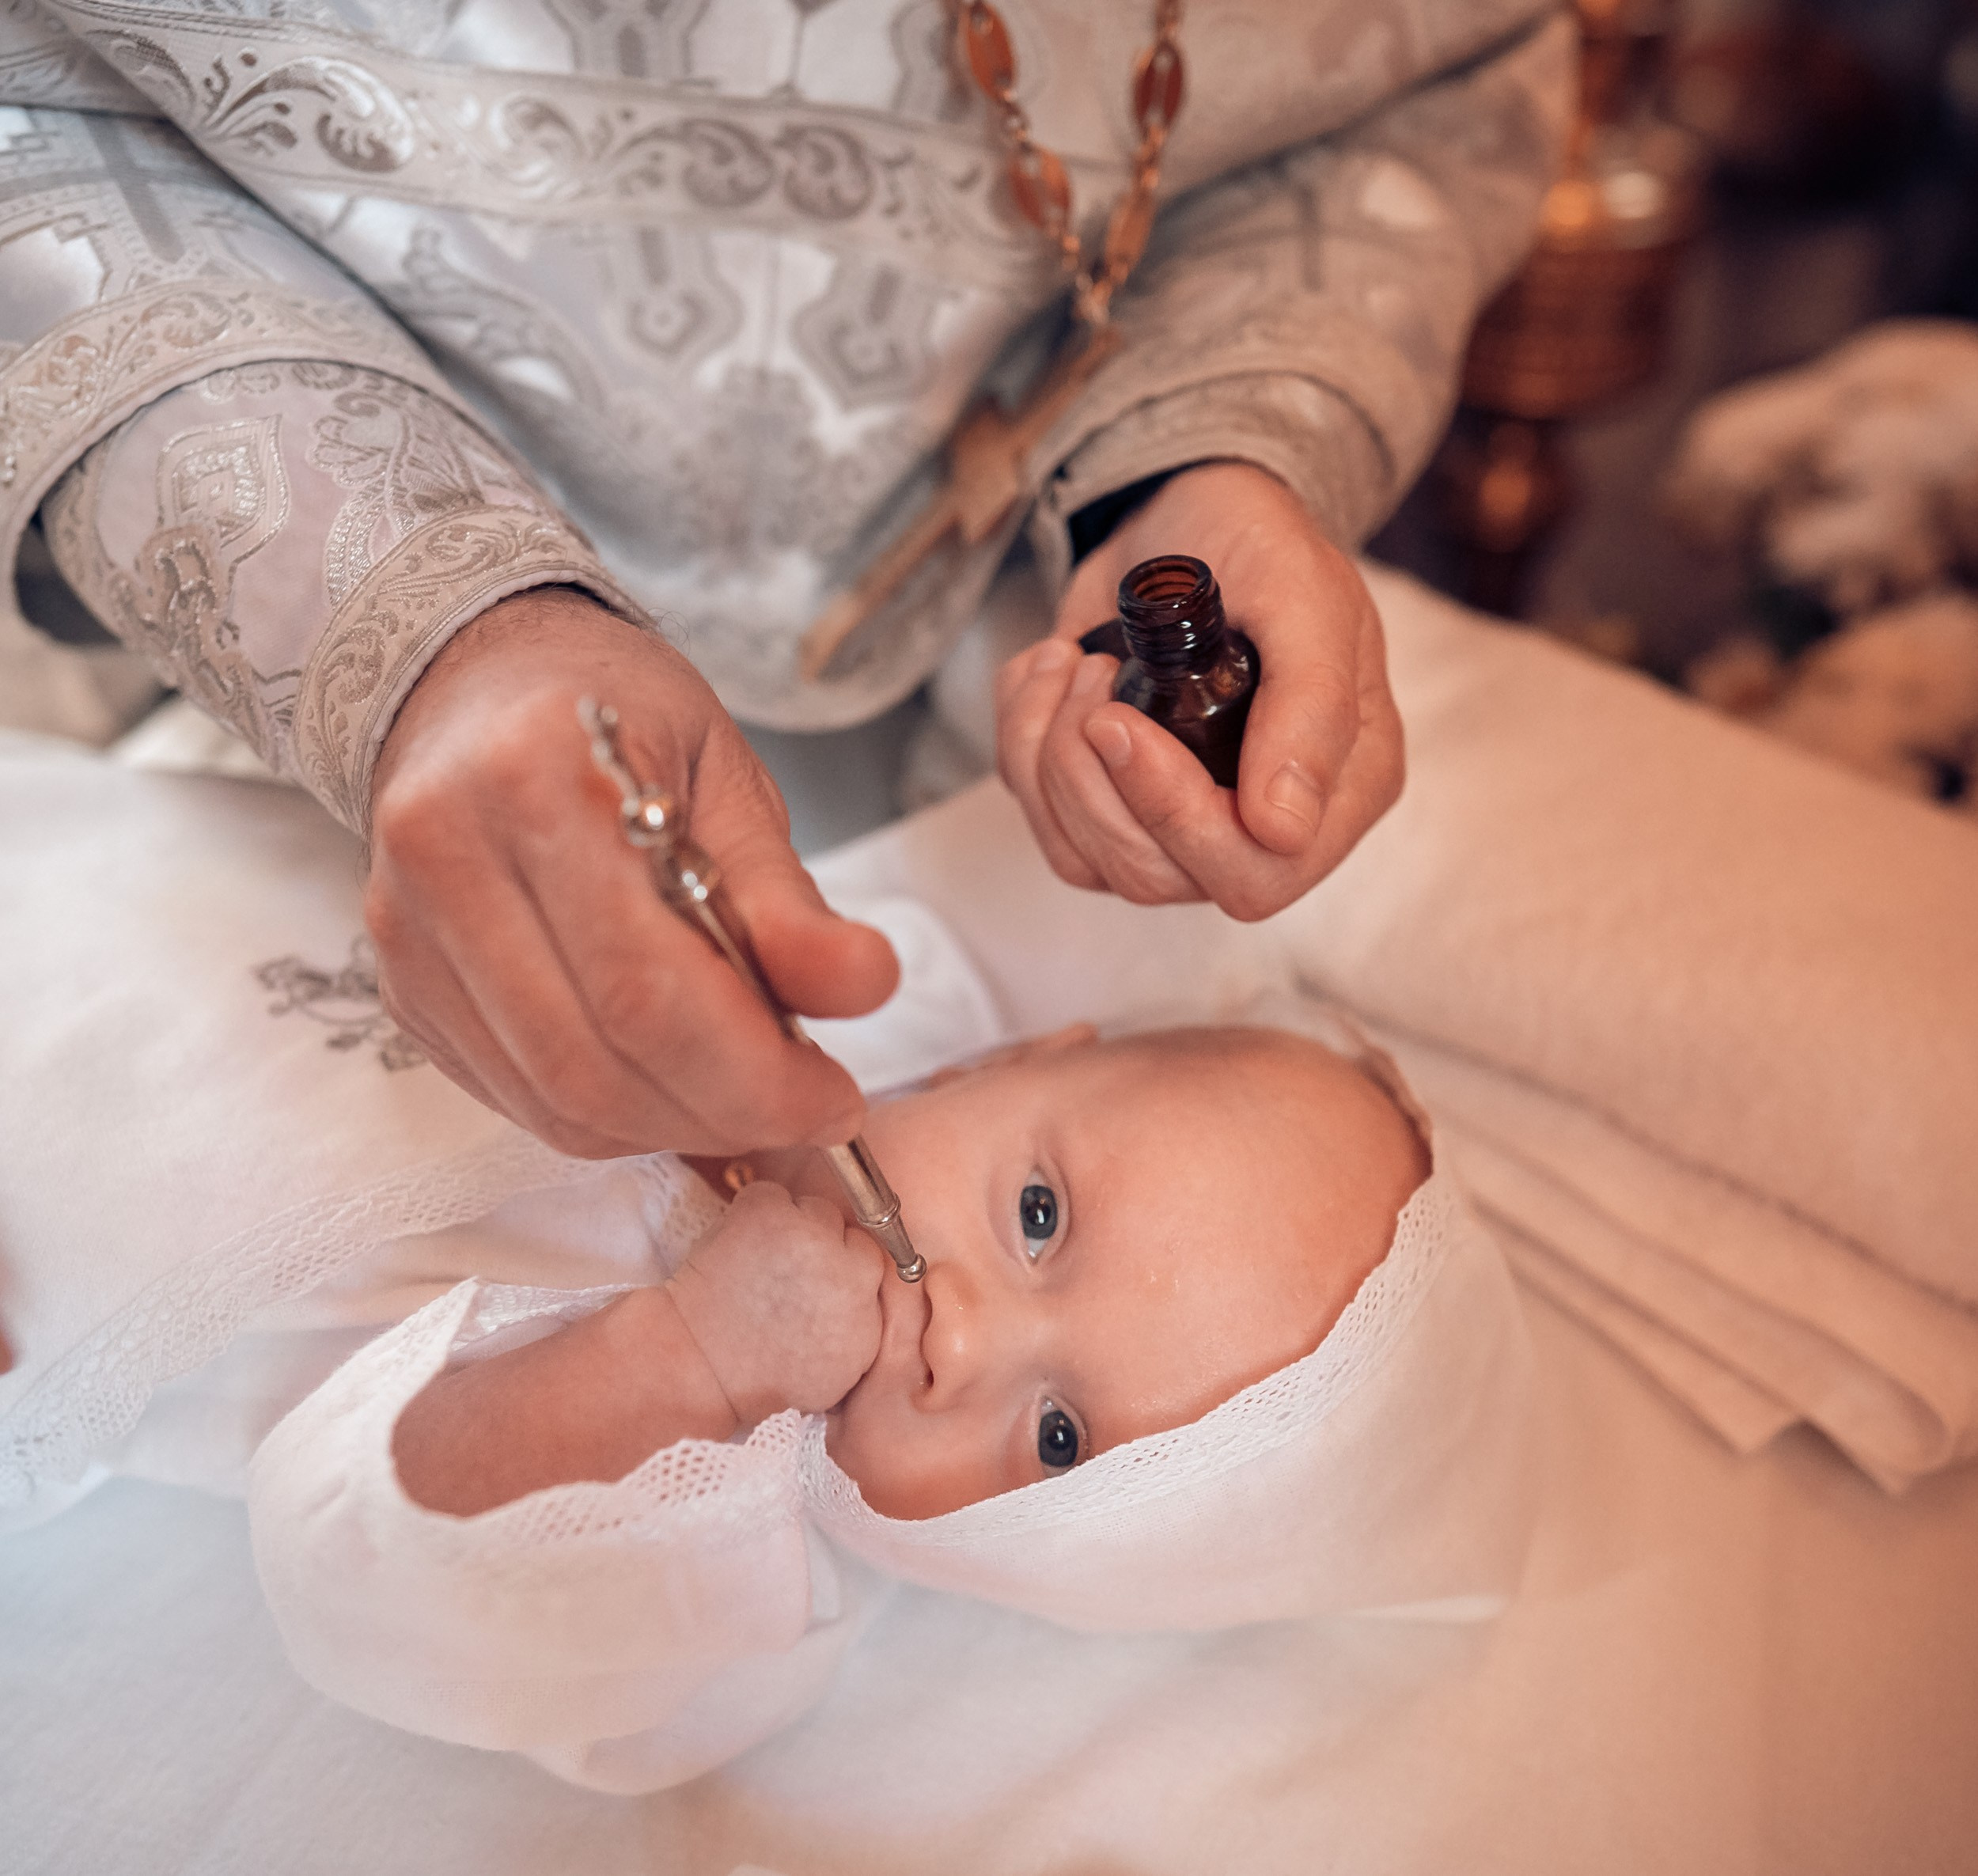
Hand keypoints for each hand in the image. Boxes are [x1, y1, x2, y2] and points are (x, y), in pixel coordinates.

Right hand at [366, 588, 898, 1156]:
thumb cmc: (615, 720)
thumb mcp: (727, 777)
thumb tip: (867, 986)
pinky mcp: (402, 990)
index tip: (832, 1096)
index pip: (646, 985)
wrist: (475, 683)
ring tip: (747, 1094)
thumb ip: (787, 898)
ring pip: (555, 1099)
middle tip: (808, 1107)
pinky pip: (520, 1099)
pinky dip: (615, 1117)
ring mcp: (406, 935)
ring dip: (674, 1126)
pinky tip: (672, 1082)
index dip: (753, 1073)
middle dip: (724, 1112)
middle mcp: (445, 858)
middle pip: (595, 1060)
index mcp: (534, 780)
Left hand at [666, 1181, 884, 1422]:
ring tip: (761, 1261)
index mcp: (870, 1317)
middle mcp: (847, 1275)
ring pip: (813, 1208)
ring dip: (791, 1225)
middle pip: (849, 1231)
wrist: (699, 1366)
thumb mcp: (837, 1368)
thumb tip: (868, 1279)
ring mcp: (808, 1238)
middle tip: (788, 1269)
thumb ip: (864, 1321)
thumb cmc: (759, 1372)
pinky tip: (739, 1247)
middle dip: (823, 1244)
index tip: (818, 1277)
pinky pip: (770, 1194)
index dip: (844, 1266)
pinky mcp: (768, 1214)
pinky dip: (754, 1213)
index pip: (876, 1261)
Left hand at [995, 462, 1404, 920]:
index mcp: (1341, 790)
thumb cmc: (1260, 546)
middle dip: (1097, 782)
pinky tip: (1053, 674)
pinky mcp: (1113, 812)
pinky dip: (1023, 746)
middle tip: (1094, 676)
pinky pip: (1048, 829)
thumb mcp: (1304, 598)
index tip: (1121, 720)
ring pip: (1091, 861)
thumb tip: (1284, 829)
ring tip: (1076, 663)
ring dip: (1053, 757)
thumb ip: (1313, 709)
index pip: (1257, 874)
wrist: (1186, 512)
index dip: (1176, 816)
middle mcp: (1266, 827)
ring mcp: (1182, 829)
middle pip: (1160, 877)